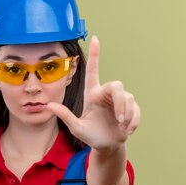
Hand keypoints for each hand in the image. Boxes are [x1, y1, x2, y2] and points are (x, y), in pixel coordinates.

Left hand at [46, 36, 140, 150]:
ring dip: (127, 115)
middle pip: (117, 85)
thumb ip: (65, 116)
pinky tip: (127, 131)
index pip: (93, 71)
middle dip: (120, 103)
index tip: (95, 38)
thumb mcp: (77, 128)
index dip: (95, 55)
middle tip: (119, 120)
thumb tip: (49, 105)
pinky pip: (136, 109)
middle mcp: (106, 94)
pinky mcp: (131, 108)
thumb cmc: (91, 135)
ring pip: (128, 98)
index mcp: (92, 95)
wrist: (107, 146)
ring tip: (121, 128)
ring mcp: (120, 101)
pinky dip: (133, 121)